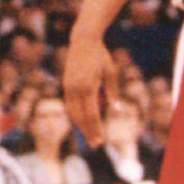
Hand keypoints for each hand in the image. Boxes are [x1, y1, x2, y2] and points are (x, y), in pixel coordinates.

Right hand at [63, 32, 115, 146]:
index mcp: (88, 86)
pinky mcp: (65, 84)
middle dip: (88, 131)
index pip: (91, 114)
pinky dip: (75, 115)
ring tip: (89, 135)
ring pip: (72, 112)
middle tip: (96, 144)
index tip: (100, 141)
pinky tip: (82, 121)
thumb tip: (117, 110)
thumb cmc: (100, 55)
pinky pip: (69, 104)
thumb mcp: (111, 72)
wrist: (83, 40)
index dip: (96, 129)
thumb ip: (113, 92)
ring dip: (80, 125)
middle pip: (80, 117)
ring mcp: (68, 86)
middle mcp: (75, 88)